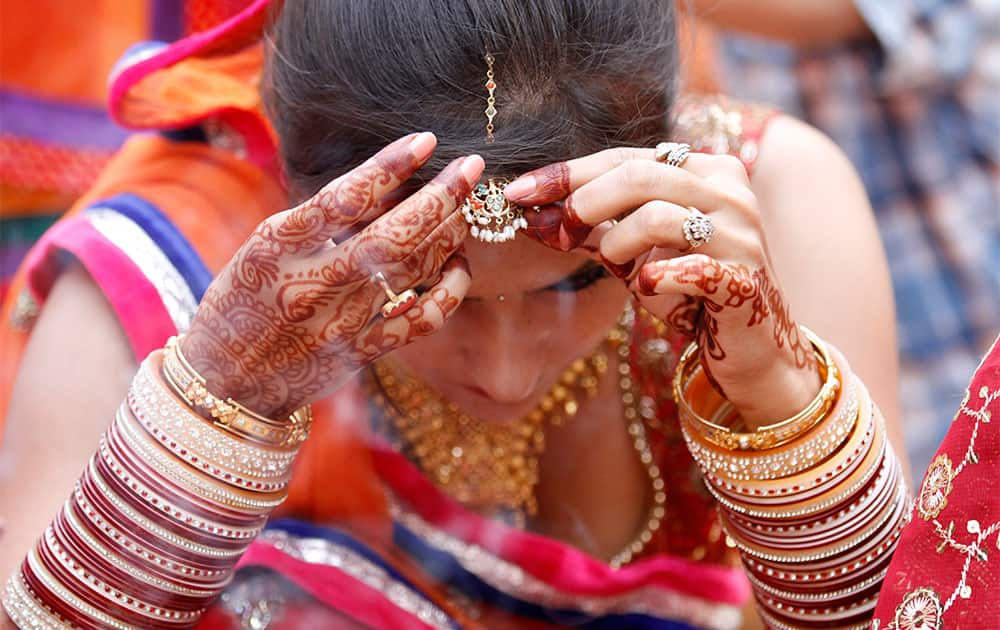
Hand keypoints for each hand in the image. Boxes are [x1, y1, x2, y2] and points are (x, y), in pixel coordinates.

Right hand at [182, 133, 483, 417]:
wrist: (228, 380)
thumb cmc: (246, 299)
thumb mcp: (264, 247)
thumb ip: (319, 220)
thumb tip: (390, 181)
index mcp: (278, 246)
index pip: (343, 199)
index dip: (390, 166)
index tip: (426, 140)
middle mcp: (311, 283)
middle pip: (392, 236)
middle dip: (440, 197)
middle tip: (472, 168)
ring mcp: (339, 322)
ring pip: (412, 272)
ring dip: (448, 235)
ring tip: (466, 208)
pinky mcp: (360, 352)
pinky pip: (420, 321)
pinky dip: (449, 291)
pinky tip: (459, 266)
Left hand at [503, 148, 819, 425]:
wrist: (754, 349)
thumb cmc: (691, 292)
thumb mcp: (638, 252)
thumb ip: (595, 229)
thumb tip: (535, 214)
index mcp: (708, 170)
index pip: (624, 158)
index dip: (566, 173)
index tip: (519, 192)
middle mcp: (730, 192)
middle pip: (637, 175)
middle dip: (582, 202)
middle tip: (555, 231)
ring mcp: (742, 234)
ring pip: (655, 217)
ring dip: (619, 248)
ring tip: (622, 271)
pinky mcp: (744, 280)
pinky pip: (687, 269)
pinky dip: (656, 279)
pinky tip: (649, 286)